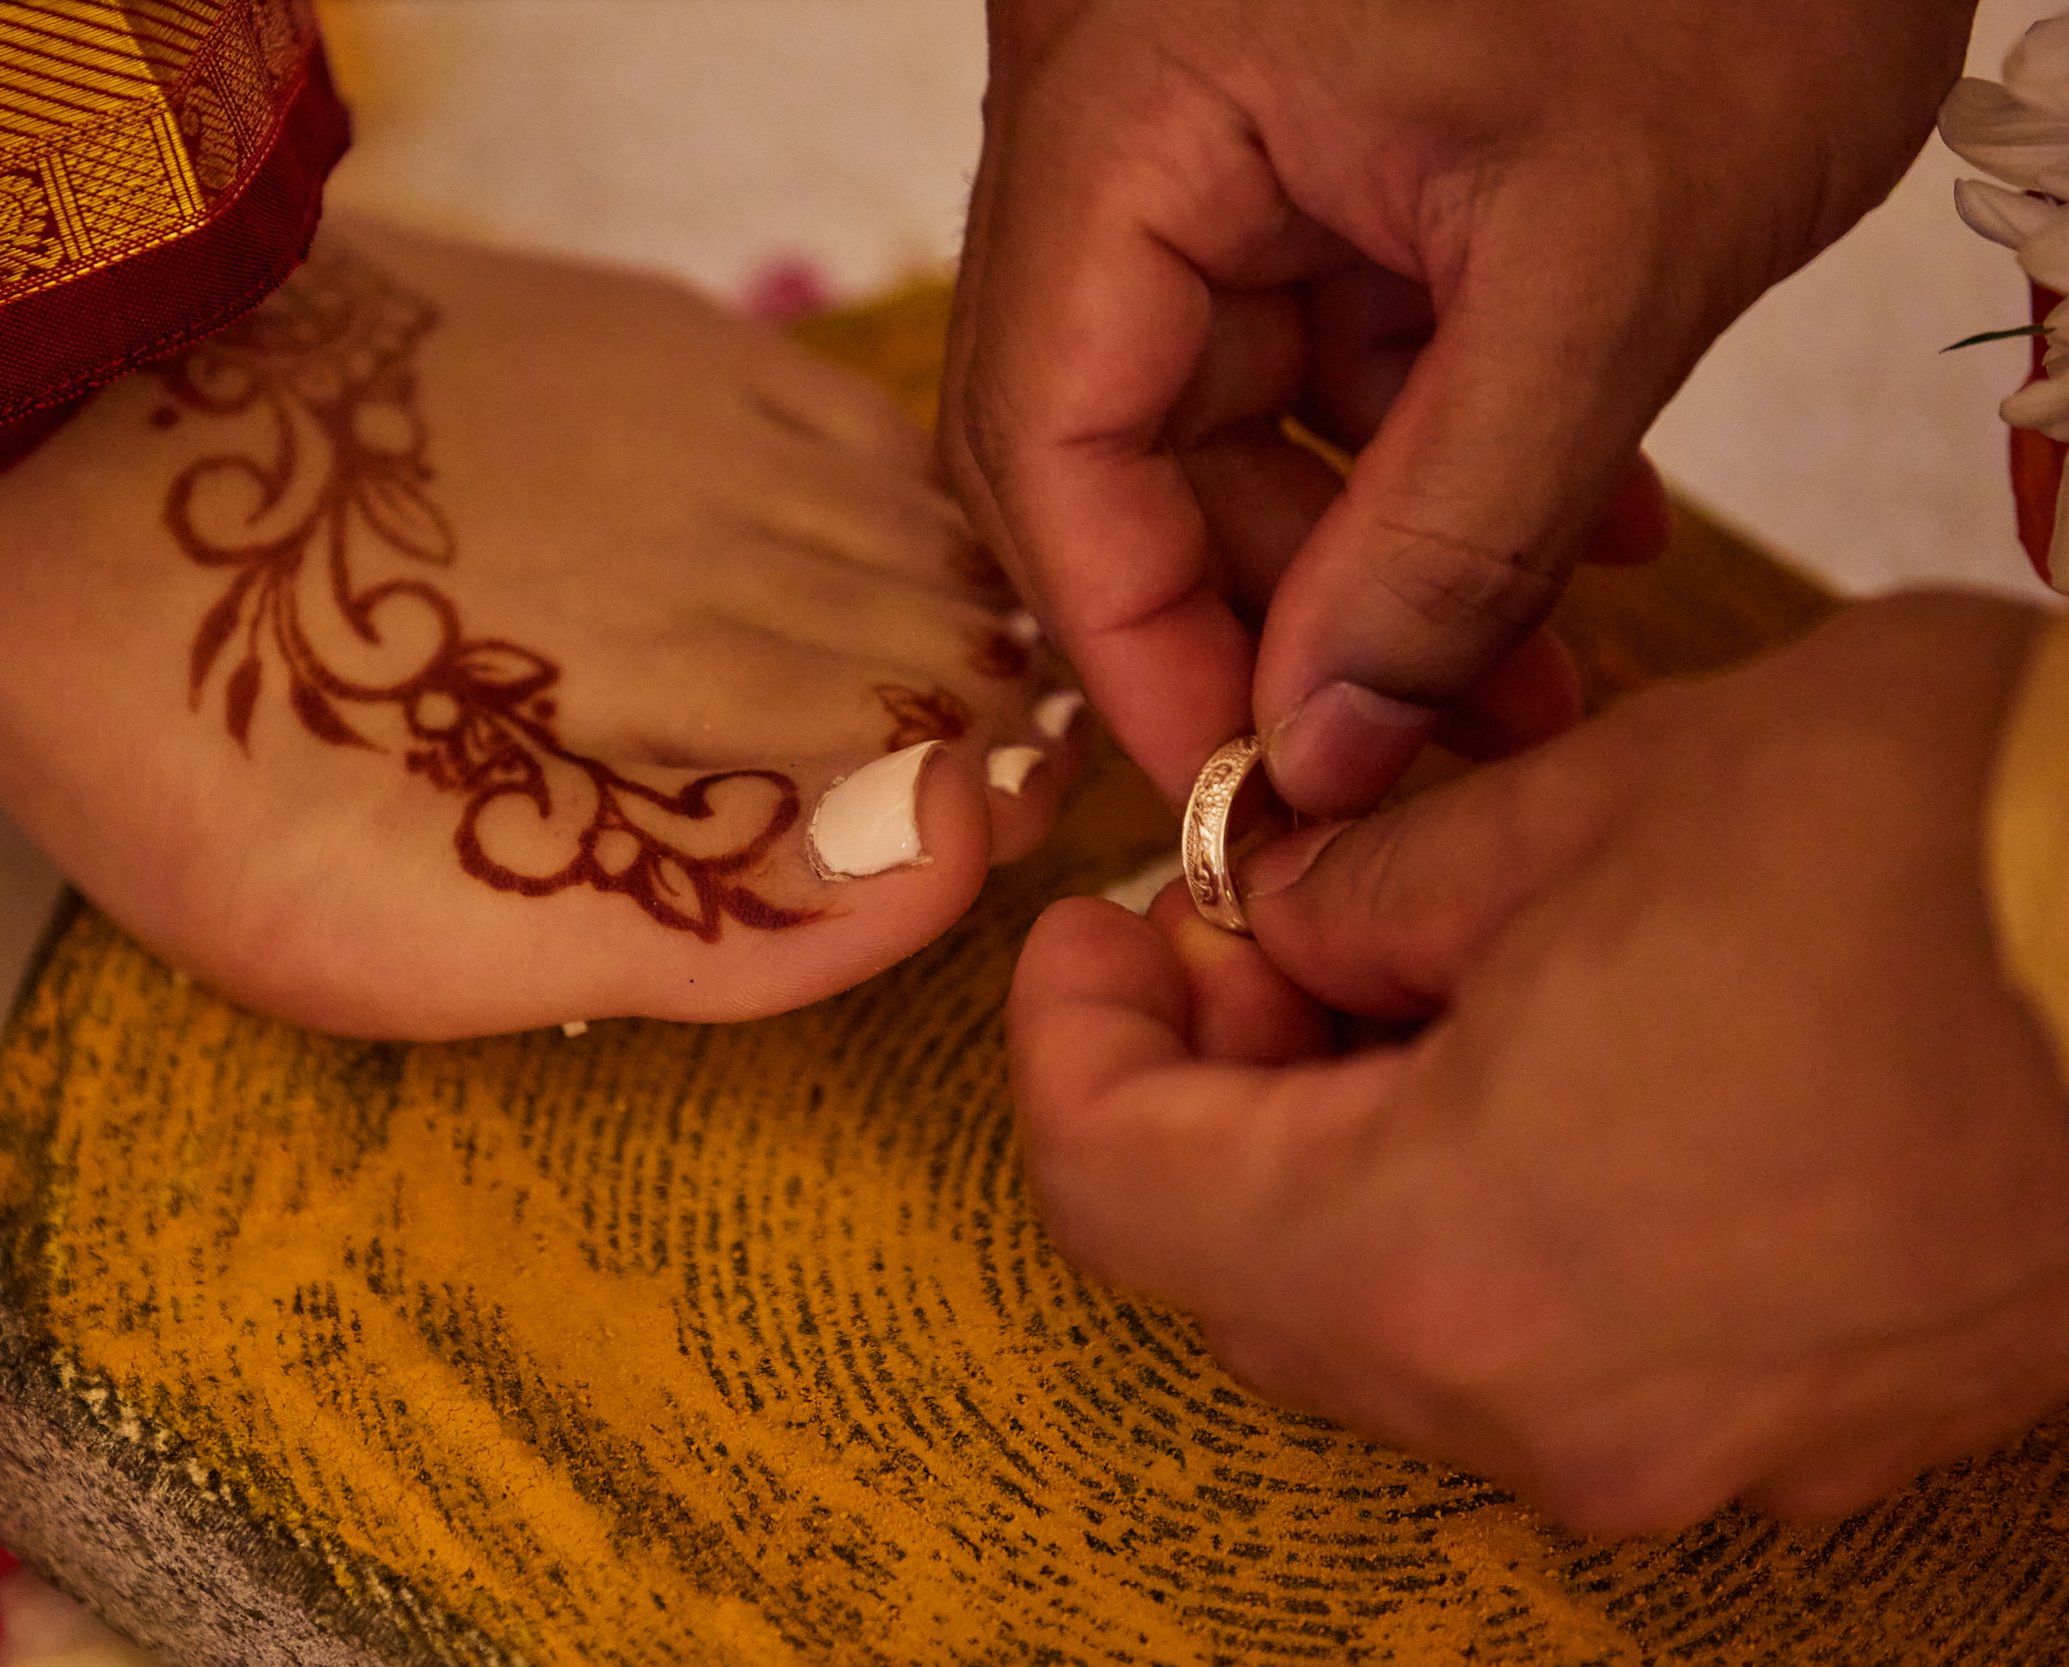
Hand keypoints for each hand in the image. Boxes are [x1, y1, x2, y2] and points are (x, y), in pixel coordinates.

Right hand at [943, 0, 1974, 813]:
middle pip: (1110, 445)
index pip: (1047, 433)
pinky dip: (1421, 468)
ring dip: (1364, 569)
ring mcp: (1215, 140)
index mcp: (1134, 103)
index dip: (1135, 643)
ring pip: (1220, 423)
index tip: (1245, 797)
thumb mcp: (1611, 262)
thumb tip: (1319, 750)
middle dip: (1264, 620)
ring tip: (1526, 679)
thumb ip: (1458, 528)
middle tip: (1394, 758)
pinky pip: (1315, 359)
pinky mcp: (1310, 159)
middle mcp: (1129, 122)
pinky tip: (1564, 544)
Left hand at [1007, 594, 2068, 1531]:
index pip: (1120, 1193)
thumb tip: (1274, 918)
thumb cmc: (1945, 855)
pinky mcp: (1801, 1436)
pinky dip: (1484, 1213)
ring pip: (1395, 1317)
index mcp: (1444, 1260)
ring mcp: (1690, 1454)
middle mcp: (1548, 1414)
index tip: (1094, 926)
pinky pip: (1552, 1346)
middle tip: (1251, 925)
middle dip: (1209, 1088)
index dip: (1069, 1044)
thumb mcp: (1589, 802)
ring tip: (1403, 964)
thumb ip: (1367, 887)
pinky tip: (1539, 1060)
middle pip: (1247, 1274)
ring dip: (1343, 1148)